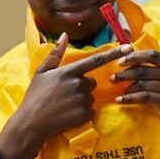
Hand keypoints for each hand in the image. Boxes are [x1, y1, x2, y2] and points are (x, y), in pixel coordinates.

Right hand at [0, 34, 132, 158]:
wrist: (31, 124)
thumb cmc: (34, 96)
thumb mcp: (41, 72)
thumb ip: (55, 53)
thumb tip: (64, 35)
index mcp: (68, 72)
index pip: (96, 60)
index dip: (113, 54)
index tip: (128, 48)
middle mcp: (78, 84)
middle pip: (91, 82)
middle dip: (82, 87)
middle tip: (64, 95)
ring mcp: (82, 100)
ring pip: (90, 97)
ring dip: (81, 100)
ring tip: (63, 106)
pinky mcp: (84, 114)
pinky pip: (90, 111)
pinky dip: (81, 113)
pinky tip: (67, 115)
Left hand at [112, 50, 159, 158]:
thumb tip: (133, 64)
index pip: (152, 54)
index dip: (134, 56)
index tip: (120, 61)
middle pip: (144, 69)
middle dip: (125, 73)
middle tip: (112, 78)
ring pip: (143, 83)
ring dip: (127, 87)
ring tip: (118, 91)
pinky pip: (144, 97)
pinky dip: (130, 98)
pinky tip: (121, 101)